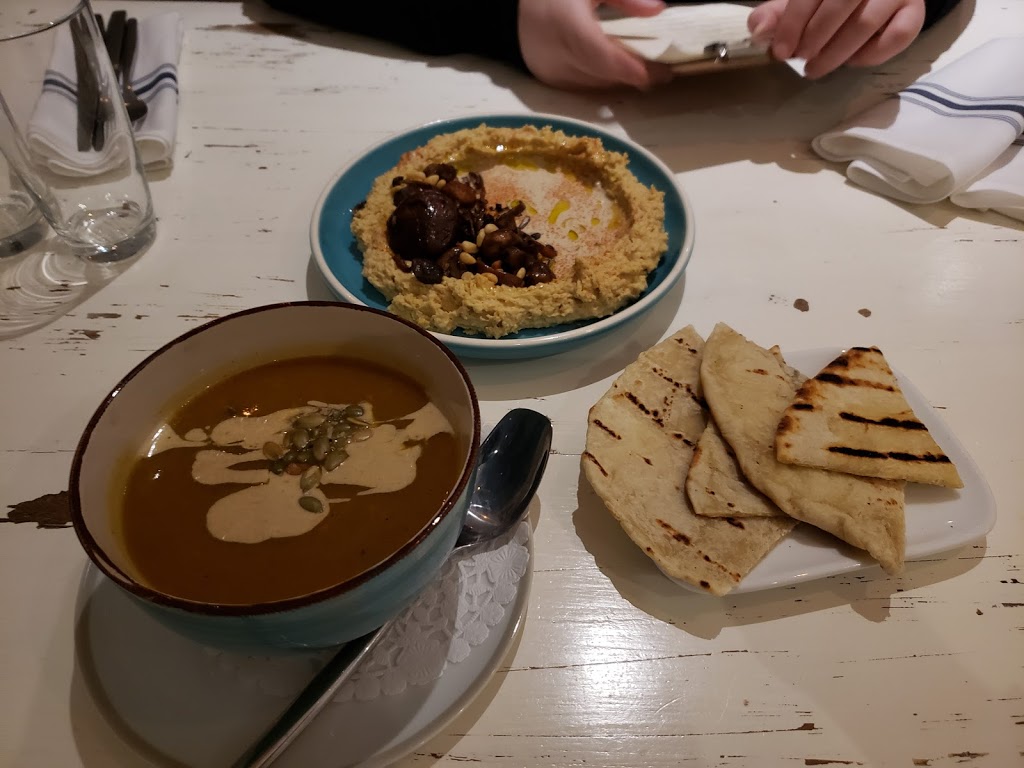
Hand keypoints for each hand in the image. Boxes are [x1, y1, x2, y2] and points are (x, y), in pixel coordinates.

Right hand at [518, 0, 673, 89]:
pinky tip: (618, 74)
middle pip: (604, 75)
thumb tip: (657, 10)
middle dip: (635, 76)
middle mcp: (556, 54)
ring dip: (621, 81)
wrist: (517, 10)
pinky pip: (583, 88)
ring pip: (596, 85)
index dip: (633, 69)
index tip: (663, 72)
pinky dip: (603, 82)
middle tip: (663, 71)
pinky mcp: (549, 81)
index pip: (604, 57)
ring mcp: (551, 72)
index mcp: (567, 25)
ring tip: (645, 72)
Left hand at [748, 0, 926, 78]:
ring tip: (815, 68)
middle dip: (814, 39)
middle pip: (839, 6)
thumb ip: (779, 13)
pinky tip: (852, 61)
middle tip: (801, 60)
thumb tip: (758, 29)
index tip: (780, 51)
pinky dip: (871, 55)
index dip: (792, 23)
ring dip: (835, 54)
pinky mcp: (915, 11)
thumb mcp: (804, 1)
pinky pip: (897, 37)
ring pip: (865, 24)